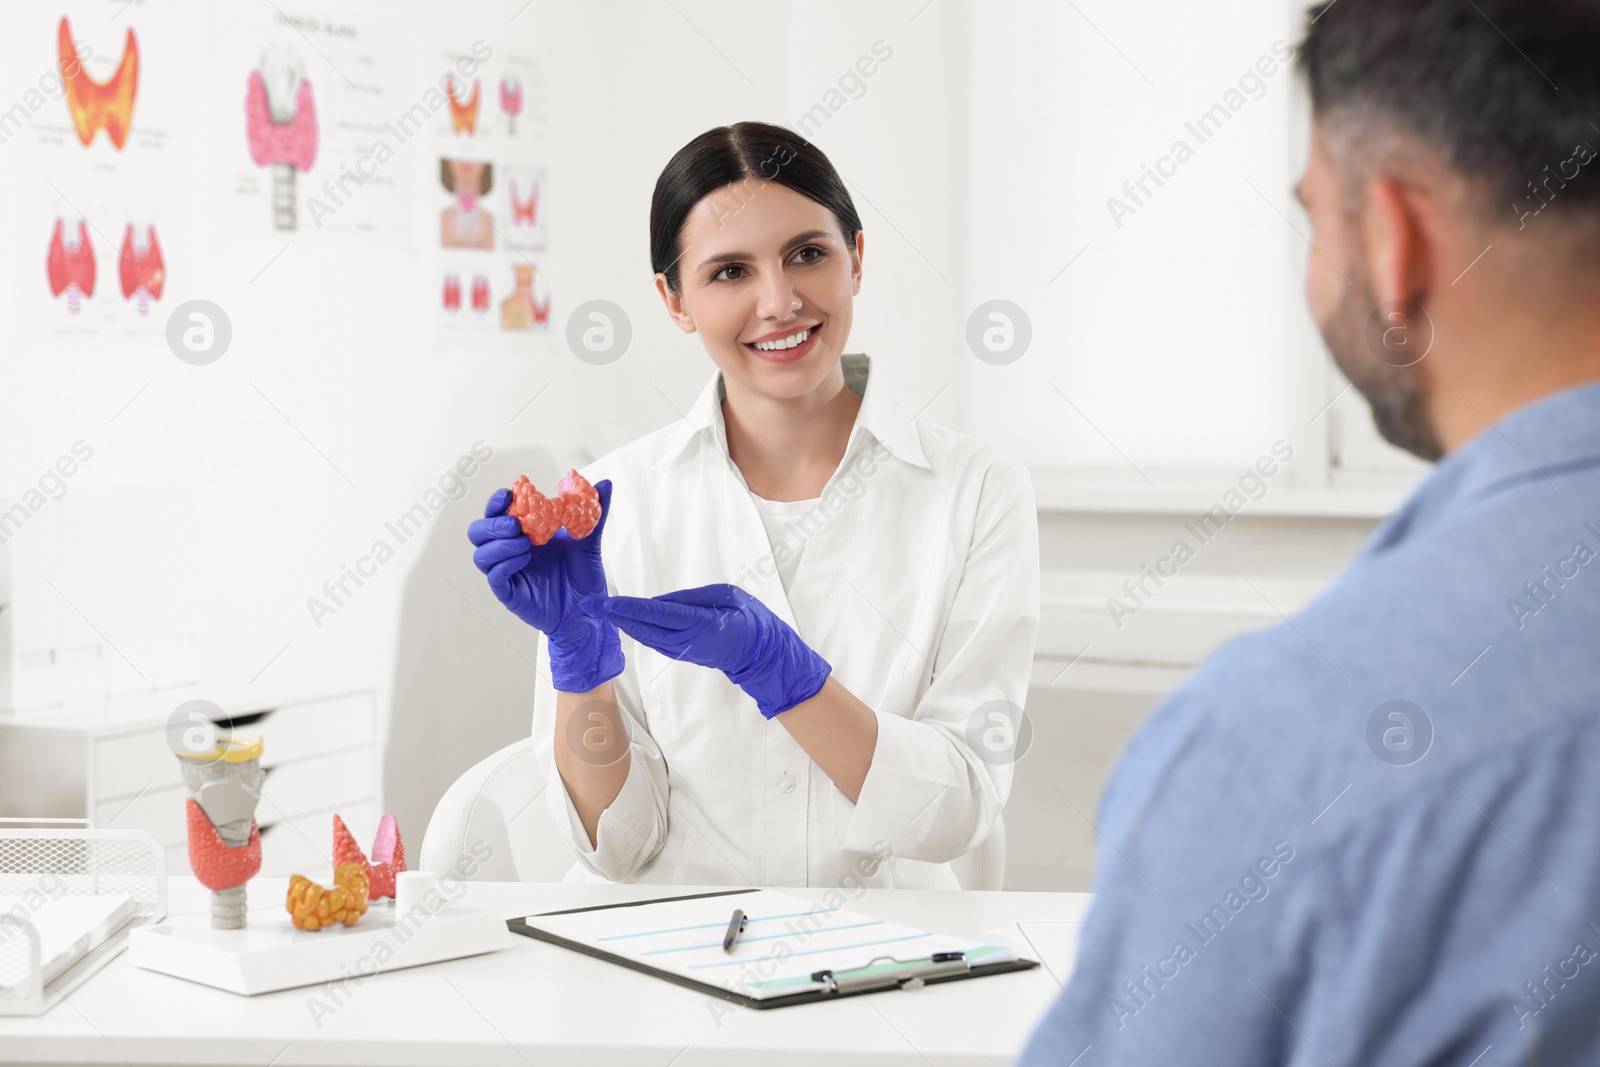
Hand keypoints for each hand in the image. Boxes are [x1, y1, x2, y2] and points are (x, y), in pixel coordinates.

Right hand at [467, 478, 622, 692]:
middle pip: (479, 532)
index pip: (498, 513)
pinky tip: (524, 559)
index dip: (498, 502)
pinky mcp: (509, 593)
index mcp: (523, 533)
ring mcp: (508, 572)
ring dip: (499, 544)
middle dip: (492, 523)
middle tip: (515, 523)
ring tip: (525, 542)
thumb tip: (605, 484)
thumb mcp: (590, 541)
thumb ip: (595, 513)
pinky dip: (505, 565)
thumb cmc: (583, 576)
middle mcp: (510, 551)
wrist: (588, 610)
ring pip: (481, 555)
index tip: (509, 494)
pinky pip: (495, 577)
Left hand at [591, 583, 830, 717]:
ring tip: (602, 610)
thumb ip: (695, 597)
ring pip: (646, 636)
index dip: (632, 609)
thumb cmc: (751, 621)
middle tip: (591, 605)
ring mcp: (683, 650)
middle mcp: (687, 641)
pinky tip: (624, 621)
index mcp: (702, 624)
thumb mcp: (730, 597)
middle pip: (645, 628)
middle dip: (617, 616)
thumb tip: (663, 601)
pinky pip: (655, 640)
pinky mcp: (682, 653)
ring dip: (623, 623)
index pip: (659, 614)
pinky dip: (637, 630)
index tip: (609, 604)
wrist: (763, 656)